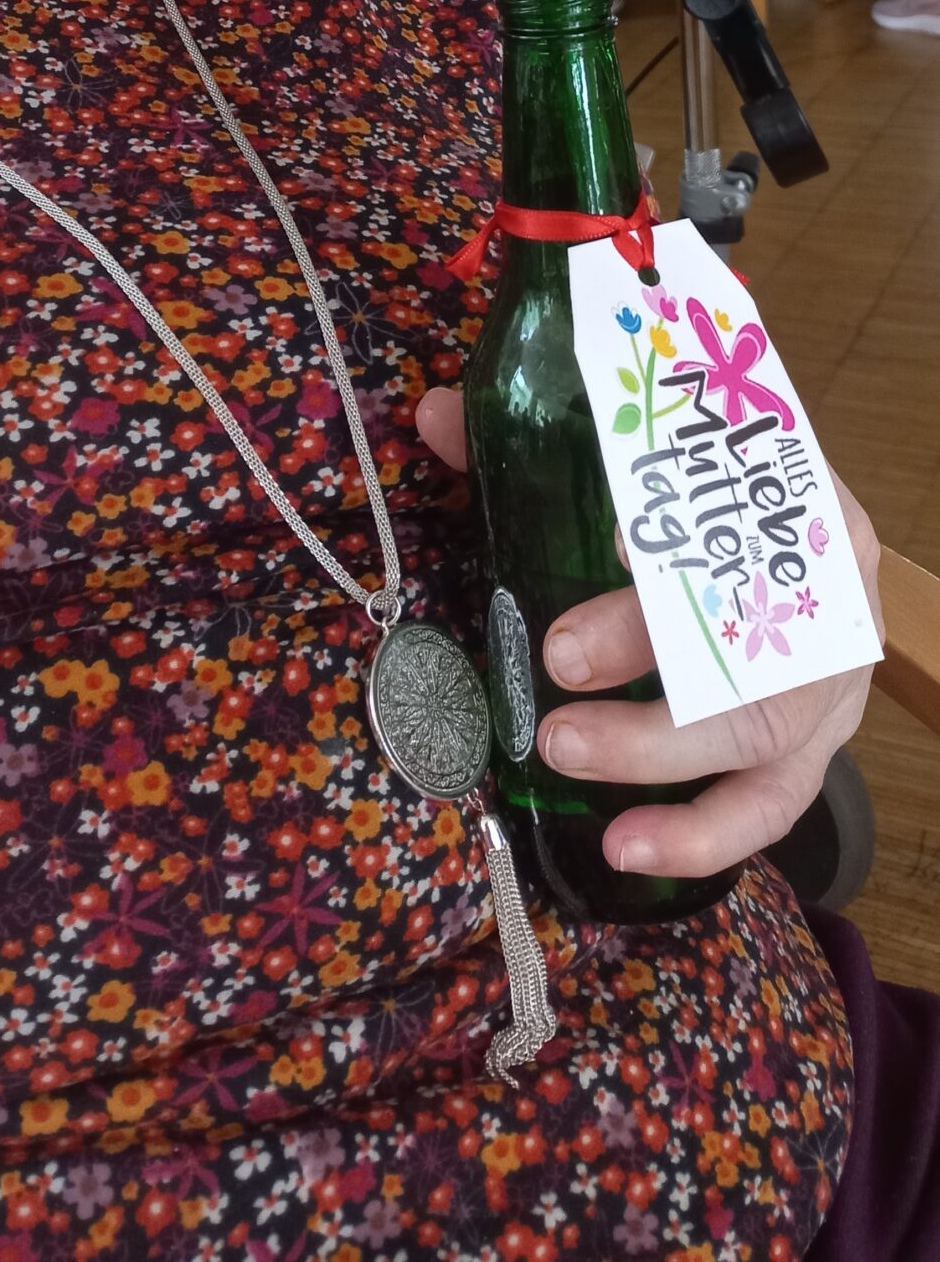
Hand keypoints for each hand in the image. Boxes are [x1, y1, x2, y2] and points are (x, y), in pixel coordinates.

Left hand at [415, 383, 883, 880]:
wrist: (788, 535)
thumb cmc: (708, 496)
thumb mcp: (652, 454)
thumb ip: (549, 436)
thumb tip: (437, 417)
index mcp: (799, 501)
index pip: (756, 511)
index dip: (695, 529)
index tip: (613, 535)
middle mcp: (825, 598)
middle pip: (756, 626)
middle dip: (652, 646)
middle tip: (559, 655)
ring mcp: (828, 686)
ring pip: (765, 734)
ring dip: (658, 750)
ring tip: (564, 751)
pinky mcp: (810, 755)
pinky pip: (765, 808)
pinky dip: (697, 834)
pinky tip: (624, 848)